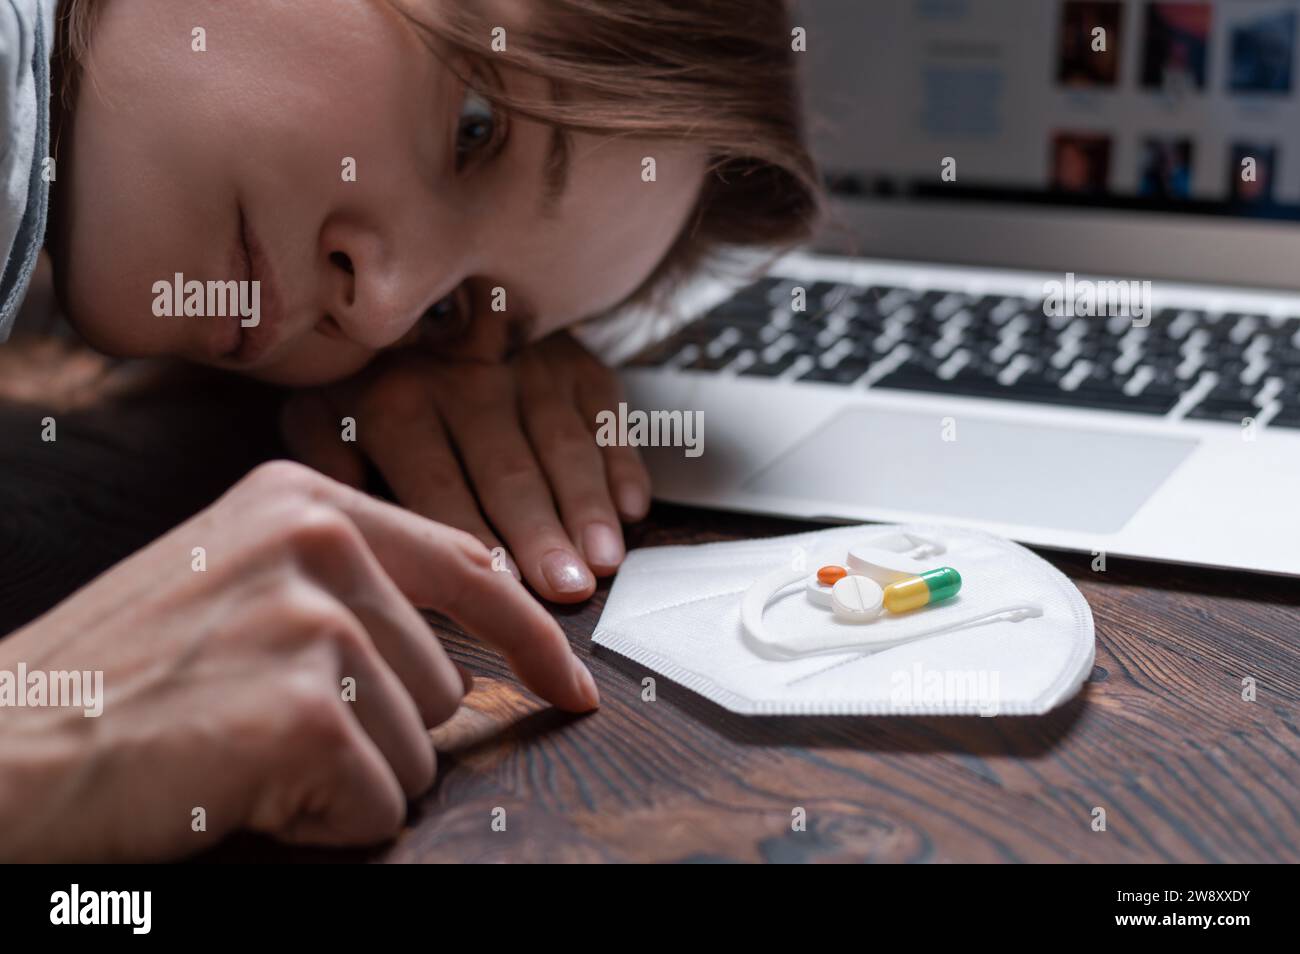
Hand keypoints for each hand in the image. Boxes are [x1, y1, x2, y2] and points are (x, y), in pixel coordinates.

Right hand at [0, 461, 597, 860]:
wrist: (4, 750)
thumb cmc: (119, 680)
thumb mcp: (237, 581)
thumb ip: (351, 582)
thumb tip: (479, 620)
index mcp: (304, 499)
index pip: (470, 569)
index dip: (534, 642)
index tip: (575, 688)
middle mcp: (315, 540)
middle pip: (444, 683)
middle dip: (378, 731)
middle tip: (262, 725)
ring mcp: (311, 621)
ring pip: (420, 749)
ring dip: (347, 776)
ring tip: (245, 752)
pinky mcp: (302, 711)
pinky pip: (380, 803)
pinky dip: (323, 820)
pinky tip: (242, 789)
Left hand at [280, 332, 650, 602]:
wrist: (431, 302)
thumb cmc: (371, 385)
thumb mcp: (323, 415)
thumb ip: (329, 464)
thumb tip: (355, 515)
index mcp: (396, 401)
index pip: (440, 487)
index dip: (475, 542)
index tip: (501, 591)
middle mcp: (464, 377)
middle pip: (509, 471)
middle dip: (542, 535)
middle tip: (569, 590)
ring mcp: (526, 365)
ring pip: (563, 446)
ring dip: (588, 506)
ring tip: (605, 561)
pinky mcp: (576, 362)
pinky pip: (607, 416)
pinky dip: (623, 461)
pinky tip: (632, 509)